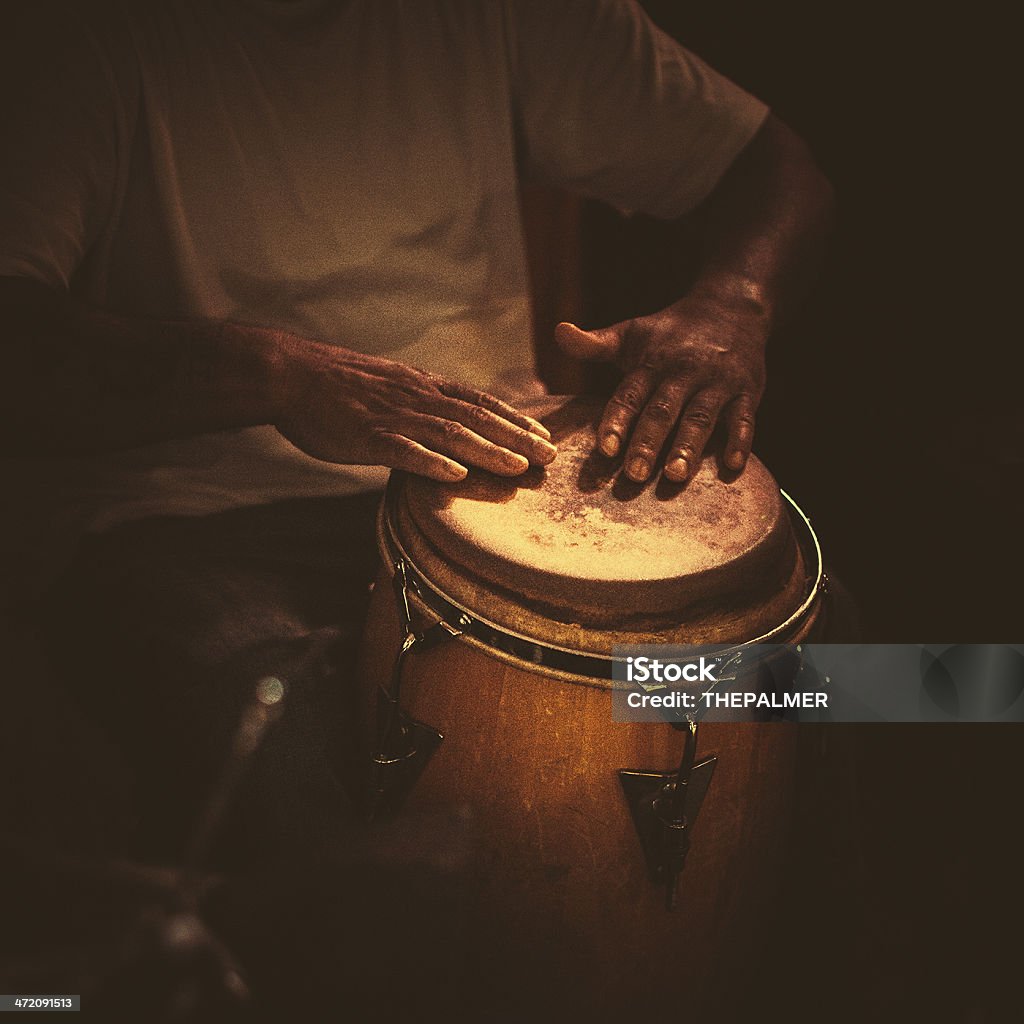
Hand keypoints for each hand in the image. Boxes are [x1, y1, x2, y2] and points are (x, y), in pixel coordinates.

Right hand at [271, 337, 556, 481]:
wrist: (290, 373)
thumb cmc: (338, 386)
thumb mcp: (390, 387)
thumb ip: (421, 404)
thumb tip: (448, 428)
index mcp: (423, 387)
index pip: (479, 401)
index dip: (515, 419)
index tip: (544, 436)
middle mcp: (416, 397)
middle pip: (475, 417)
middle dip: (516, 438)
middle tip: (550, 456)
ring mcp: (392, 416)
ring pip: (449, 433)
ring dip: (487, 451)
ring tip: (518, 468)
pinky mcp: (366, 435)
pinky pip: (402, 449)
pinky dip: (430, 461)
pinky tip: (455, 475)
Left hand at [555, 293, 767, 482]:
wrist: (731, 308)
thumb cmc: (671, 333)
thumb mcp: (632, 333)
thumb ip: (595, 344)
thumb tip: (559, 331)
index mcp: (652, 363)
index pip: (630, 394)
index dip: (617, 421)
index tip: (605, 449)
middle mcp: (684, 372)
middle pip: (663, 410)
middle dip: (648, 442)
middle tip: (635, 475)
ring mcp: (718, 382)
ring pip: (701, 416)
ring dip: (688, 446)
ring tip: (675, 475)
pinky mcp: (748, 390)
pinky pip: (745, 418)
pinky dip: (741, 442)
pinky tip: (733, 467)